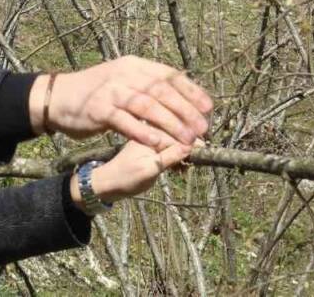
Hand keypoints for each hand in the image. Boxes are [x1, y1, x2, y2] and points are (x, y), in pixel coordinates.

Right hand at [30, 56, 211, 149]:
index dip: (191, 91)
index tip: (209, 108)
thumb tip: (182, 101)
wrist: (58, 97)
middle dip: (185, 110)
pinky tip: (158, 144)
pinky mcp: (99, 109)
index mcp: (135, 65)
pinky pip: (125, 122)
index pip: (169, 75)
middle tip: (202, 128)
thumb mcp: (124, 82)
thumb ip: (148, 89)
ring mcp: (111, 90)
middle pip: (161, 91)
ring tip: (186, 139)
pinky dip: (143, 133)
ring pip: (146, 106)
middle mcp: (125, 74)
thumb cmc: (97, 93)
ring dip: (169, 124)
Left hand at [68, 139, 191, 211]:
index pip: (177, 130)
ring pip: (176, 139)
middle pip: (179, 131)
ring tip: (186, 168)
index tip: (205, 152)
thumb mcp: (149, 169)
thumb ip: (169, 157)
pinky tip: (181, 168)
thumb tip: (191, 146)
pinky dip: (177, 156)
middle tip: (194, 162)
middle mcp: (151, 130)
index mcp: (149, 131)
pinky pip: (170, 146)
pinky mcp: (152, 145)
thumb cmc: (126, 177)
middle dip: (191, 145)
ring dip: (185, 152)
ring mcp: (152, 137)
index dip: (193, 140)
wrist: (108, 184)